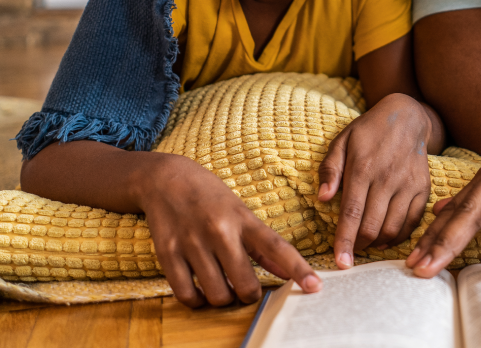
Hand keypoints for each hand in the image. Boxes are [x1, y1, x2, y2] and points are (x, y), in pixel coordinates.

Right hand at [139, 154, 320, 307]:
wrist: (165, 178)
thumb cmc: (210, 196)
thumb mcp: (241, 212)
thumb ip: (261, 245)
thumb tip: (285, 272)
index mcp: (243, 219)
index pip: (277, 247)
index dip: (298, 269)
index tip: (315, 286)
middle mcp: (219, 230)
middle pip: (245, 284)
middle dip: (250, 295)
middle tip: (246, 289)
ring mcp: (192, 242)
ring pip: (218, 294)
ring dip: (224, 299)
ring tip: (222, 288)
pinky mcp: (167, 253)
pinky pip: (185, 294)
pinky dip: (196, 301)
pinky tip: (199, 292)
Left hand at [317, 93, 432, 267]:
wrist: (407, 117)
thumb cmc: (368, 131)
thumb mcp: (342, 141)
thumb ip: (330, 169)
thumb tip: (322, 198)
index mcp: (363, 168)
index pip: (352, 213)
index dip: (345, 241)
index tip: (341, 262)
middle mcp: (387, 178)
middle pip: (372, 225)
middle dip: (359, 246)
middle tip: (350, 254)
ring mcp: (408, 184)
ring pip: (394, 228)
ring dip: (378, 243)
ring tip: (366, 244)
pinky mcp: (423, 189)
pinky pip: (413, 222)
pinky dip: (400, 236)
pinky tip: (387, 239)